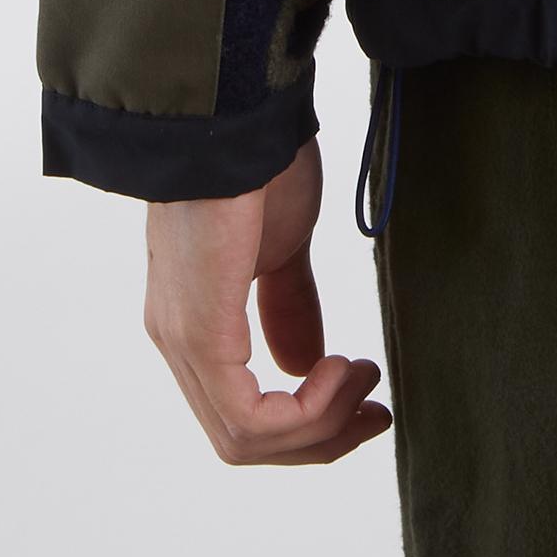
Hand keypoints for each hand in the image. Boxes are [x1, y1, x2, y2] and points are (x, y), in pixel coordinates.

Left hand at [143, 138, 391, 464]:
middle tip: (378, 412)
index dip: (310, 422)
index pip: (243, 413)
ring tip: (363, 378)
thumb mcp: (283, 246)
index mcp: (197, 321)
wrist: (237, 116)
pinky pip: (246, 418)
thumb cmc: (259, 164)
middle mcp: (179, 342)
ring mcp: (184, 342)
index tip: (367, 393)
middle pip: (243, 440)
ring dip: (320, 425)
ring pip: (244, 439)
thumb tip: (305, 365)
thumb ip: (289, 306)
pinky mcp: (200, 336)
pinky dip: (304, 412)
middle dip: (321, 438)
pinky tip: (337, 366)